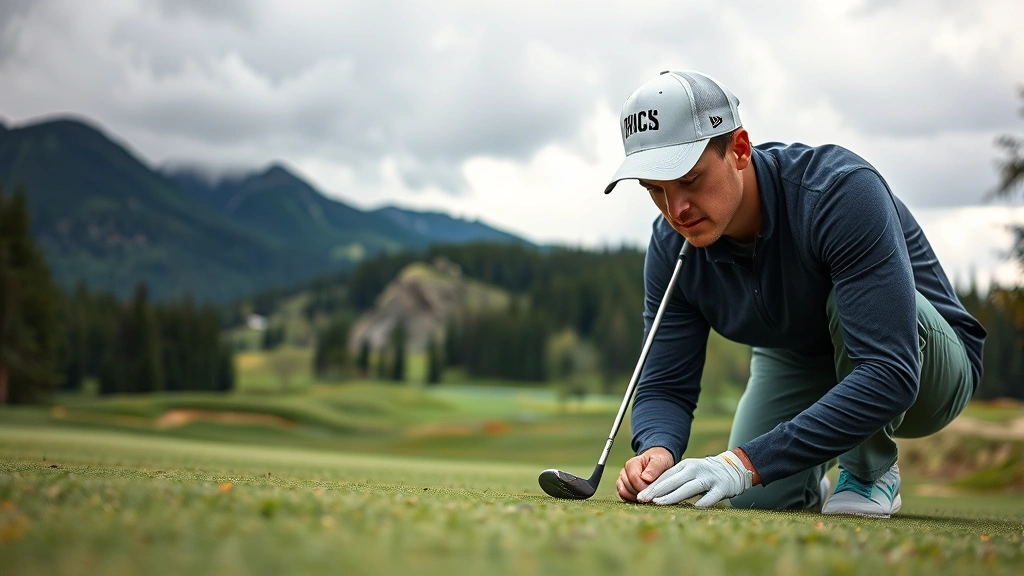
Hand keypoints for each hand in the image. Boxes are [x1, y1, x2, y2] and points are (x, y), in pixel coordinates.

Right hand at [616, 447, 674, 501]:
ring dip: (636, 496)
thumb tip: (645, 478)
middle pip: (628, 486)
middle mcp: (624, 471)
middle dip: (641, 492)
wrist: (658, 464)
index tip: (653, 489)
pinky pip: (623, 497)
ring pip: (623, 492)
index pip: (633, 478)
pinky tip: (642, 497)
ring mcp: (622, 480)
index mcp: (632, 463)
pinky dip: (632, 499)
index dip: (643, 486)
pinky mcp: (623, 488)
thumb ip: (654, 468)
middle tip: (652, 492)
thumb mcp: (662, 461)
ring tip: (647, 494)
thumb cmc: (660, 461)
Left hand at [637, 450, 752, 506]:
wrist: (731, 468)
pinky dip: (703, 502)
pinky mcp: (722, 487)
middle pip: (674, 481)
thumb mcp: (687, 472)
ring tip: (659, 503)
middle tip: (643, 499)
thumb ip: (673, 480)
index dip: (652, 486)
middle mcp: (695, 469)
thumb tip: (652, 494)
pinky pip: (711, 496)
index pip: (666, 476)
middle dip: (657, 491)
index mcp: (685, 465)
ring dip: (673, 496)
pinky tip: (693, 508)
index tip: (639, 496)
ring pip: (689, 487)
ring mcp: (709, 477)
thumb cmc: (703, 474)